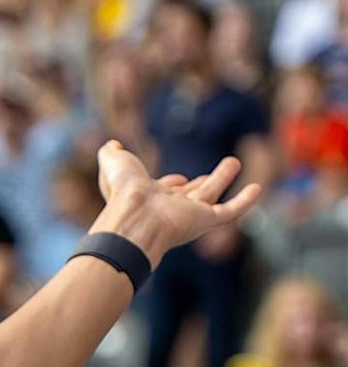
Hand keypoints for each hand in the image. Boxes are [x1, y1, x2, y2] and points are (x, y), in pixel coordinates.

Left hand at [90, 140, 260, 267]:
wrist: (137, 216)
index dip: (170, 184)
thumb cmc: (124, 191)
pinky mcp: (206, 221)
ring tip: (234, 161)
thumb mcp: (115, 163)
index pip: (166, 190)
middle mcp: (170, 207)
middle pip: (190, 194)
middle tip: (208, 176)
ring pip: (211, 195)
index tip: (175, 180)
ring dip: (222, 178)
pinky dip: (244, 201)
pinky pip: (230, 211)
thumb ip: (111, 153)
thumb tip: (111, 145)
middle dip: (199, 185)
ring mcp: (189, 215)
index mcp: (150, 197)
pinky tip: (257, 189)